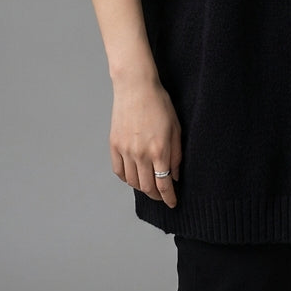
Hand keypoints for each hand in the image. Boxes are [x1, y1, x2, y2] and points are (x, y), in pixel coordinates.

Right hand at [109, 76, 181, 207]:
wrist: (136, 87)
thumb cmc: (159, 103)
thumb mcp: (175, 127)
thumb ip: (176, 154)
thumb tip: (174, 176)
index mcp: (159, 150)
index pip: (163, 184)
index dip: (169, 198)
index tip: (172, 203)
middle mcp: (141, 154)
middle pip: (147, 187)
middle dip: (156, 196)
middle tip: (162, 196)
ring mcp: (125, 150)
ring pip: (132, 182)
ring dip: (142, 188)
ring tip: (149, 186)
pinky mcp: (114, 145)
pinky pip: (119, 171)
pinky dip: (126, 178)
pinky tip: (133, 176)